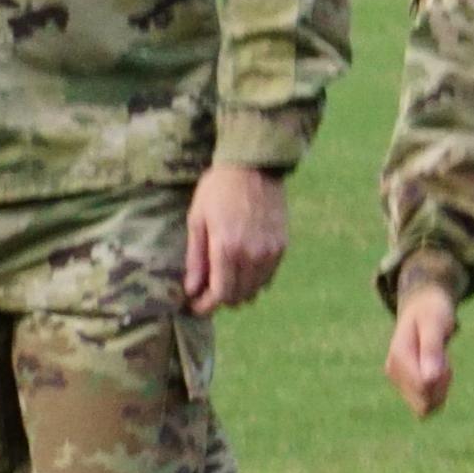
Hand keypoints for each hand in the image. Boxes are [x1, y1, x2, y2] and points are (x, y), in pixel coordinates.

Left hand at [180, 161, 290, 314]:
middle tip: (206, 292)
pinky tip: (242, 270)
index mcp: (227, 248)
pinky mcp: (281, 246)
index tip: (196, 306)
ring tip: (224, 281)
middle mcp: (252, 255)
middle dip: (220, 300)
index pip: (220, 294)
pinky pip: (268, 277)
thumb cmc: (218, 189)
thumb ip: (195, 258)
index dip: (207, 306)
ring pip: (255, 290)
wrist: (254, 166)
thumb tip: (192, 289)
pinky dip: (254, 281)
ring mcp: (270, 252)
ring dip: (238, 292)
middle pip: (238, 296)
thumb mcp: (197, 219)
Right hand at [385, 277, 459, 416]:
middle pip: (423, 405)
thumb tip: (429, 380)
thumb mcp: (435, 324)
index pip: (423, 388)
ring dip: (440, 388)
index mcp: (398, 357)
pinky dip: (437, 390)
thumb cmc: (432, 312)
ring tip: (440, 362)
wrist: (422, 306)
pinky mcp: (404, 384)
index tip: (446, 360)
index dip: (442, 380)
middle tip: (444, 360)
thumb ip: (431, 350)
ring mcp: (397, 380)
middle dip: (441, 387)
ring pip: (426, 406)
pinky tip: (437, 369)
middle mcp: (394, 372)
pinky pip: (426, 401)